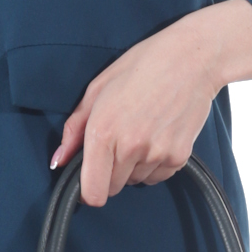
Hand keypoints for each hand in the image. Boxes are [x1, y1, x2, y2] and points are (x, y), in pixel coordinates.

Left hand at [51, 0, 251, 205]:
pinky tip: (156, 136)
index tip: (87, 181)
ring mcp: (157, 154)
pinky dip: (153, 164)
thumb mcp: (98, 89)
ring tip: (140, 132)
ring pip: (135, 181)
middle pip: (112, 189)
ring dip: (132, 167)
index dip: (86, 191)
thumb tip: (58, 160)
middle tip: (116, 144)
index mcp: (103, 131)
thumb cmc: (143, 66)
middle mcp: (130, 147)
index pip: (92, 192)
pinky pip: (157, 176)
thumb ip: (74, 129)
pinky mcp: (179, 156)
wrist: (192, 58)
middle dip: (109, 174)